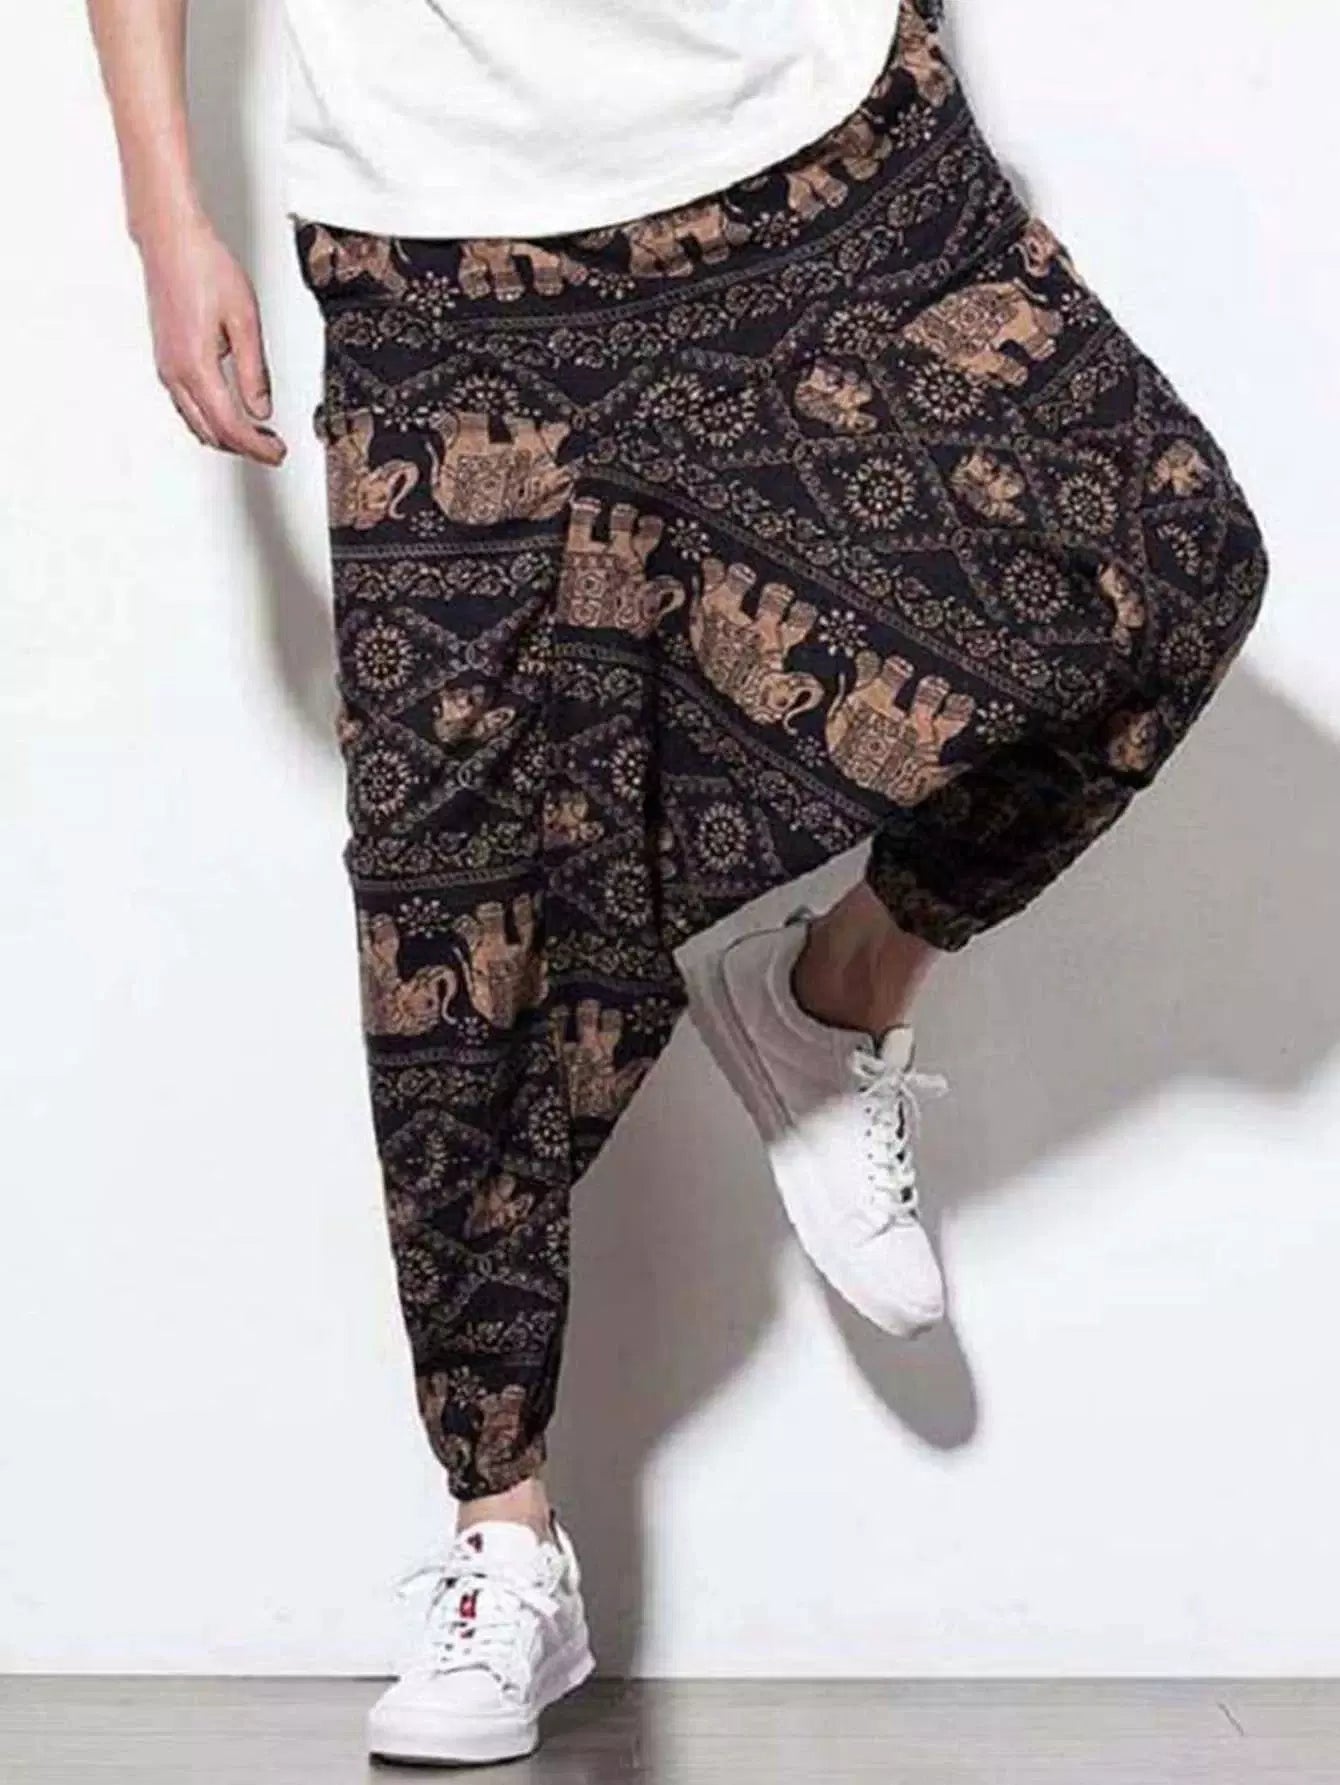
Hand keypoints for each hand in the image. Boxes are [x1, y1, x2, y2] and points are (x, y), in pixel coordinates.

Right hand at [138, 214, 285, 465]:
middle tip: (273, 448)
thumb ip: (254, 371)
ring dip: (226, 435)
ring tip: (257, 435)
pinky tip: (229, 414)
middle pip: (211, 432)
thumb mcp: (245, 319)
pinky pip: (186, 406)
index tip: (278, 453)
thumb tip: (262, 410)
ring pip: (196, 423)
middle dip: (244, 447)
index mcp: (196, 365)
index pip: (230, 425)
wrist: (170, 240)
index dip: (257, 446)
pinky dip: (209, 419)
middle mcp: (175, 372)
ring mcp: (166, 368)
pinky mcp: (165, 360)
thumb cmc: (204, 267)